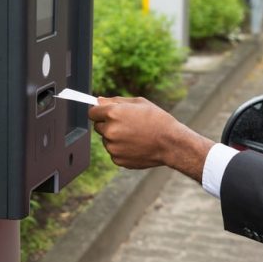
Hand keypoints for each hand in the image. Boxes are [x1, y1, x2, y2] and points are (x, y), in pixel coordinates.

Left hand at [88, 97, 214, 182]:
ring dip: (115, 137)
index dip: (99, 112)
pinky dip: (121, 149)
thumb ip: (115, 101)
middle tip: (127, 124)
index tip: (104, 114)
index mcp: (113, 114)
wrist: (171, 143)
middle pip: (98, 126)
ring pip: (106, 140)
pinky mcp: (117, 160)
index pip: (92, 112)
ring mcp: (113, 147)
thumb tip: (98, 101)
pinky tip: (136, 145)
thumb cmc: (157, 119)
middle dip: (108, 124)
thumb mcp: (138, 103)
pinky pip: (114, 152)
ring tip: (135, 135)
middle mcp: (110, 131)